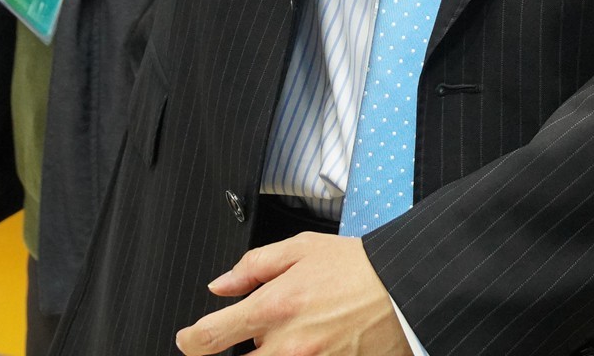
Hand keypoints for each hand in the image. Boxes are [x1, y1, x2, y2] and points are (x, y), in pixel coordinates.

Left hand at [178, 233, 409, 355]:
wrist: (405, 291)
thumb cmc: (358, 268)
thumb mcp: (302, 249)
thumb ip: (254, 266)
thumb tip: (220, 286)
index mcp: (273, 307)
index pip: (209, 337)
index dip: (190, 341)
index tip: (188, 339)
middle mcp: (285, 345)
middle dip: (234, 351)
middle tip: (250, 335)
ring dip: (267, 354)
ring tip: (286, 334)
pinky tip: (307, 343)